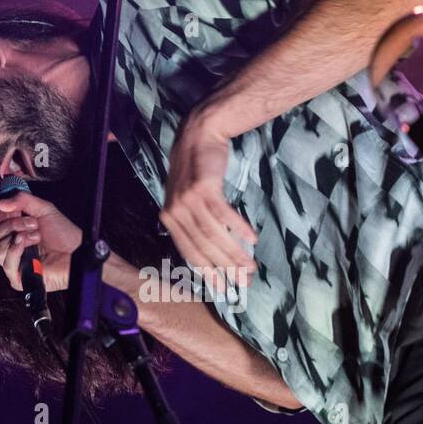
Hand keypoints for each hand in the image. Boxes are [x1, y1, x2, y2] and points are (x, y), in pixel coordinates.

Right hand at [0, 192, 81, 292]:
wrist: (77, 252)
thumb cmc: (64, 235)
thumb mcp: (44, 209)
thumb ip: (23, 200)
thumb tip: (0, 202)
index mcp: (12, 232)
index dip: (0, 214)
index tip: (17, 210)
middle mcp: (10, 247)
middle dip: (12, 224)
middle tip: (33, 223)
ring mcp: (13, 263)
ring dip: (18, 236)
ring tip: (37, 235)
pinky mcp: (18, 278)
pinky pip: (6, 264)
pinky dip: (14, 250)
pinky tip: (25, 242)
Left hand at [160, 111, 257, 292]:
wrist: (198, 135)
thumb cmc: (196, 169)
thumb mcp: (187, 197)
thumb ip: (191, 222)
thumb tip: (210, 250)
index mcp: (170, 218)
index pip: (189, 252)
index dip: (207, 272)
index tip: (223, 288)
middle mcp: (175, 212)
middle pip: (203, 247)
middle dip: (225, 268)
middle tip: (243, 282)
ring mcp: (188, 200)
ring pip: (213, 235)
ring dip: (235, 253)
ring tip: (251, 266)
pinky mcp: (204, 188)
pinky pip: (223, 215)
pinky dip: (239, 228)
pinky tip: (253, 240)